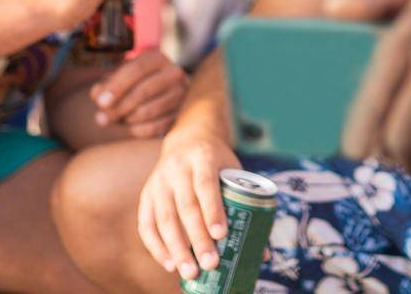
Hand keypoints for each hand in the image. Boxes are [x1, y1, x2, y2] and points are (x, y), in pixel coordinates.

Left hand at [90, 51, 189, 137]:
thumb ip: (106, 84)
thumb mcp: (119, 78)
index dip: (117, 86)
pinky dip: (138, 130)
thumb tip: (98, 95)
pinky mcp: (181, 114)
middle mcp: (174, 73)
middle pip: (143, 91)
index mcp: (157, 58)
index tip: (99, 102)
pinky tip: (130, 127)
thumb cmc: (133, 84)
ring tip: (117, 120)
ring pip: (149, 111)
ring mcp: (181, 94)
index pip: (137, 69)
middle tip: (100, 120)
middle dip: (118, 107)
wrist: (158, 95)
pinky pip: (156, 127)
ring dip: (127, 119)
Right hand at [137, 125, 240, 281]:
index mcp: (202, 157)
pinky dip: (157, 246)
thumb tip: (264, 253)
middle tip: (210, 264)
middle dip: (197, 238)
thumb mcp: (234, 170)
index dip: (213, 209)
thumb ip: (248, 204)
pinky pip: (147, 223)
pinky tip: (169, 264)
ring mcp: (158, 180)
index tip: (221, 235)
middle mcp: (177, 167)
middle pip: (186, 206)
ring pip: (165, 218)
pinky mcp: (147, 194)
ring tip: (190, 271)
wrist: (188, 137)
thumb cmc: (218, 161)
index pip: (206, 184)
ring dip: (177, 248)